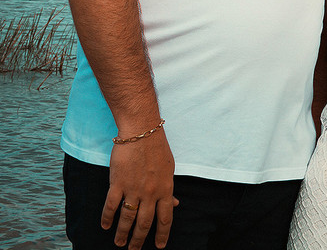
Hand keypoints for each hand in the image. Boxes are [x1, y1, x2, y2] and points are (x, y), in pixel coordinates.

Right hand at [104, 130, 175, 248]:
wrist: (142, 132)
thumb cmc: (157, 149)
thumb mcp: (169, 169)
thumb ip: (169, 189)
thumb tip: (176, 204)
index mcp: (166, 189)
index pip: (166, 218)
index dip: (162, 234)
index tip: (159, 246)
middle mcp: (151, 192)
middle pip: (145, 222)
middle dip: (139, 239)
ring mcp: (134, 189)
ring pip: (128, 218)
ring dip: (123, 233)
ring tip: (119, 243)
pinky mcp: (118, 183)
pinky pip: (111, 205)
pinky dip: (107, 217)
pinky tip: (106, 225)